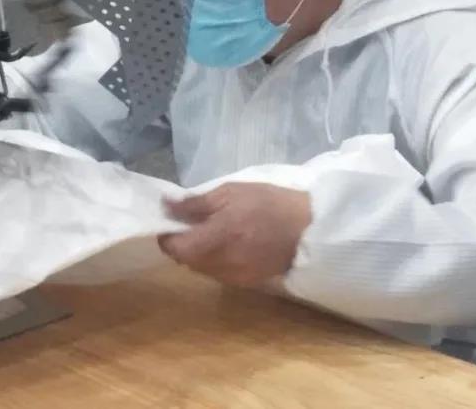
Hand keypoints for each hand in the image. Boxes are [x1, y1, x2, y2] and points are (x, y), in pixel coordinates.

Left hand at [159, 183, 311, 286]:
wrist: (308, 229)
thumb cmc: (268, 204)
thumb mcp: (230, 192)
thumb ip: (196, 203)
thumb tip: (167, 206)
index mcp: (217, 239)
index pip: (175, 249)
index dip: (167, 236)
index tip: (170, 221)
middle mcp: (222, 264)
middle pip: (186, 261)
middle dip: (182, 244)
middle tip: (190, 223)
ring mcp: (234, 277)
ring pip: (201, 269)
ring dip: (198, 253)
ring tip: (210, 232)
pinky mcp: (246, 283)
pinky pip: (218, 273)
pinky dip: (214, 260)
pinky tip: (226, 244)